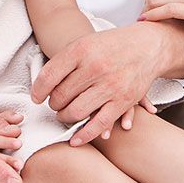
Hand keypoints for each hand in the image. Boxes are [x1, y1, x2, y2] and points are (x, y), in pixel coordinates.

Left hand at [31, 27, 161, 145]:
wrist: (147, 46)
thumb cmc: (111, 46)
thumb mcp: (85, 43)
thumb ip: (63, 62)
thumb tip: (40, 87)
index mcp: (82, 50)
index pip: (49, 75)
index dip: (38, 90)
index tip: (36, 97)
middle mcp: (96, 67)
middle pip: (60, 96)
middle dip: (53, 104)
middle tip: (55, 103)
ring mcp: (110, 85)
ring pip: (75, 112)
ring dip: (65, 117)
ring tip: (65, 113)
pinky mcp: (123, 101)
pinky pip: (98, 124)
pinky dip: (84, 135)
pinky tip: (75, 139)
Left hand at [140, 0, 183, 31]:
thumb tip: (175, 11)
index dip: (150, 4)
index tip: (145, 15)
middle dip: (145, 9)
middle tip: (140, 22)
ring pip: (157, 1)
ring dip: (146, 13)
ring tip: (140, 25)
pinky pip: (167, 10)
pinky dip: (153, 16)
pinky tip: (147, 23)